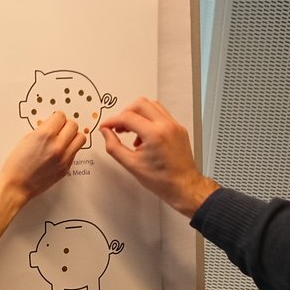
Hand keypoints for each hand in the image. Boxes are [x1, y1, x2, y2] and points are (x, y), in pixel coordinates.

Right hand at [0, 112, 86, 267]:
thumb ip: (42, 131)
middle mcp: (57, 146)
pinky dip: (69, 150)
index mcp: (45, 135)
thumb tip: (52, 126)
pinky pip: (75, 153)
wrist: (16, 186)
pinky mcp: (66, 168)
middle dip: (66, 125)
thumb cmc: (16, 165)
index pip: (61, 116)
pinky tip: (59, 152)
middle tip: (59, 129)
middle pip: (73, 125)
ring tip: (64, 139)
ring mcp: (64, 158)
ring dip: (72, 136)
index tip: (54, 121)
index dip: (56, 118)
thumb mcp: (26, 140)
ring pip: (80, 138)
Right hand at [100, 97, 218, 216]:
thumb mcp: (131, 165)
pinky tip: (143, 135)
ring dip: (137, 114)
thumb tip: (106, 133)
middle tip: (118, 126)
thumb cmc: (162, 179)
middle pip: (140, 104)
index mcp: (154, 134)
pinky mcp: (179, 128)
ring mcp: (174, 125)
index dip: (112, 121)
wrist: (183, 185)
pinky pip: (161, 114)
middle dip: (125, 113)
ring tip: (130, 130)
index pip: (127, 117)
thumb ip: (114, 147)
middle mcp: (166, 125)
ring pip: (152, 105)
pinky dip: (148, 119)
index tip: (106, 126)